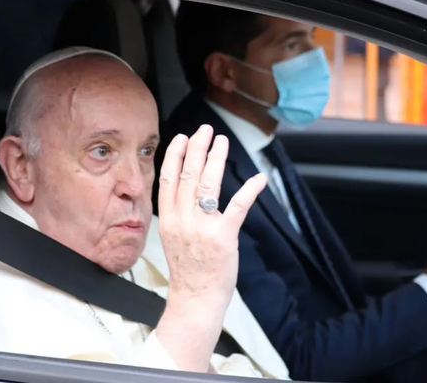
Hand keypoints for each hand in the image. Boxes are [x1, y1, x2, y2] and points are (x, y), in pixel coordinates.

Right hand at [154, 124, 266, 371]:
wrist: (195, 297)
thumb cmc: (188, 267)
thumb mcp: (174, 236)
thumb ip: (178, 212)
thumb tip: (186, 189)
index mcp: (168, 219)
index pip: (168, 179)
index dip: (174, 155)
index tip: (182, 137)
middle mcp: (182, 219)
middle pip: (188, 175)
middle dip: (197, 148)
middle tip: (205, 130)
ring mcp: (202, 227)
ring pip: (207, 184)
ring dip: (216, 159)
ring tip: (223, 142)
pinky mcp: (223, 236)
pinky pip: (237, 206)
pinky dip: (249, 190)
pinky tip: (258, 178)